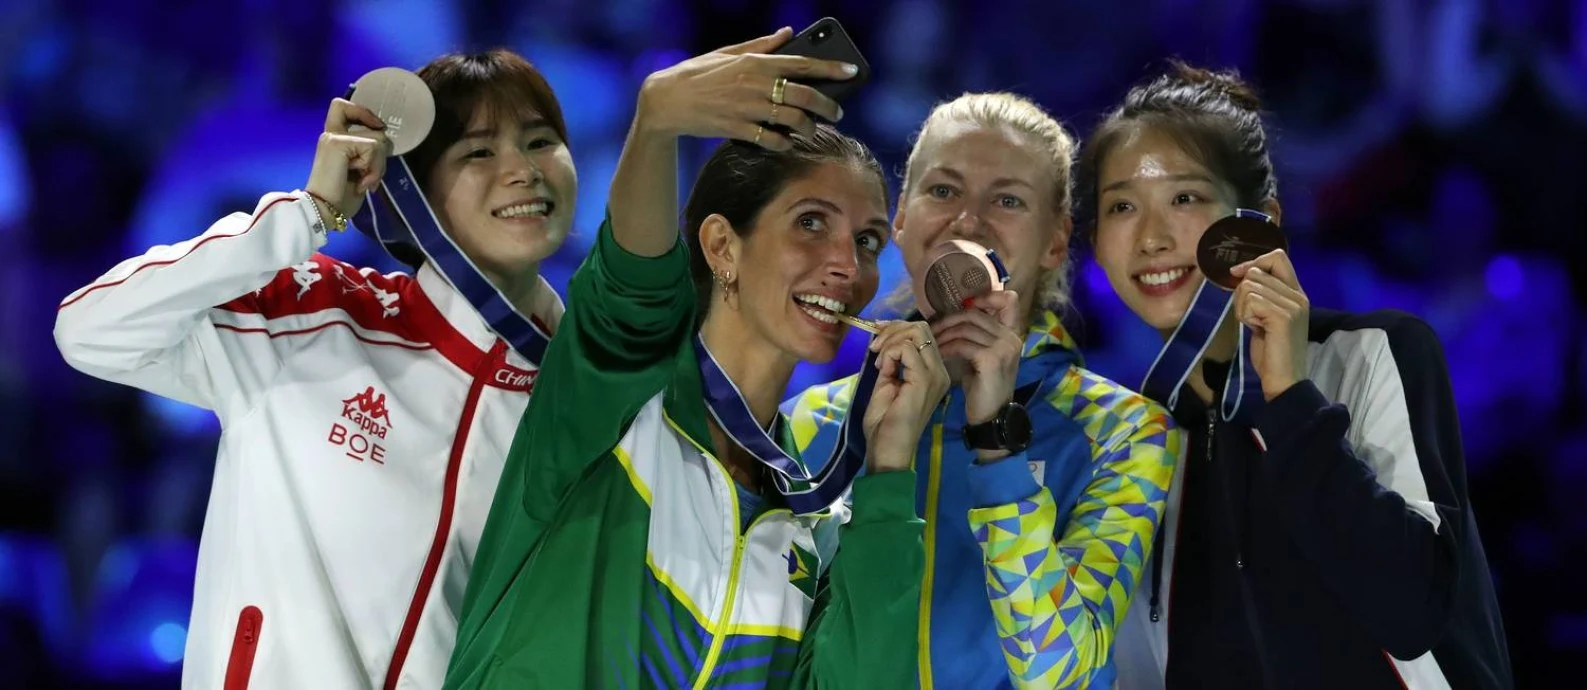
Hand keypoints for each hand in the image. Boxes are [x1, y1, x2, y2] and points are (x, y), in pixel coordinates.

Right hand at [304, 98, 389, 219]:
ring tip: (364, 181)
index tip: (378, 127)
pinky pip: (373, 148)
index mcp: (334, 138)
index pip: (344, 106)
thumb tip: (386, 142)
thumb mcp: (360, 170)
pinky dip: (374, 168)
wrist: (324, 211)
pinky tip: (361, 182)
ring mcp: (334, 137)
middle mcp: (332, 133)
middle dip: (382, 155)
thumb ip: (367, 153)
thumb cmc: (341, 197)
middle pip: (375, 128)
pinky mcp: (338, 143)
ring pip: (378, 139)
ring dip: (378, 165)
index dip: (364, 112)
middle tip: (370, 175)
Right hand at [632, 27, 857, 149]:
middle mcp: (755, 84)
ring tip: (813, 130)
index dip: (831, 67)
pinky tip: (787, 142)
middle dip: (828, 105)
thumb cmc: (698, 73)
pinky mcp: (736, 129)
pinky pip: (770, 139)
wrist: (666, 99)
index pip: (803, 63)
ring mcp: (746, 108)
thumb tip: (788, 33)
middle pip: (804, 95)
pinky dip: (784, 143)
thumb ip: (762, 45)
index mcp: (756, 62)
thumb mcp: (728, 53)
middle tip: (837, 112)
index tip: (852, 71)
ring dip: (808, 128)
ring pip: (792, 120)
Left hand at [862, 321, 950, 472]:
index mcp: (934, 372)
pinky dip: (889, 352)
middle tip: (875, 347)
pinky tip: (882, 368)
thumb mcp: (888, 383)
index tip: (877, 343)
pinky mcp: (924, 380)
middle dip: (893, 329)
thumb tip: (887, 343)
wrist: (888, 449)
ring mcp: (935, 375)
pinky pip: (907, 348)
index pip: (923, 335)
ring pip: (917, 333)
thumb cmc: (885, 423)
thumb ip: (892, 361)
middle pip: (922, 328)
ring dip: (890, 339)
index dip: (897, 330)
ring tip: (878, 358)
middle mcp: (940, 371)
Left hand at [930, 290, 1023, 458]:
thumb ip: (976, 336)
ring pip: (966, 327)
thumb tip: (954, 315)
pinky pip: (961, 344)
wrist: (991, 416)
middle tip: (931, 328)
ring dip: (943, 333)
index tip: (964, 306)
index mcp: (1012, 333)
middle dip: (949, 318)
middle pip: (975, 313)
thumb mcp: (982, 356)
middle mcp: (1011, 337)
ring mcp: (1003, 347)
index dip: (986, 296)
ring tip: (930, 342)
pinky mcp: (991, 359)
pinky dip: (946, 347)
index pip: (1008, 299)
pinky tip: (937, 353)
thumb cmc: (983, 386)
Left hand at [1229, 250, 1309, 400]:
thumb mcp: (1266, 316)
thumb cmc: (1272, 351)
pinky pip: (1250, 301)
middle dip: (1242, 293)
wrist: (1284, 378)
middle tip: (1251, 316)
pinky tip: (1256, 329)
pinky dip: (1244, 315)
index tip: (1237, 274)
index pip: (1277, 256)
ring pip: (1249, 286)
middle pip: (1255, 272)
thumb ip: (1262, 294)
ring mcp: (1293, 304)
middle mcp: (1298, 295)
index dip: (1253, 261)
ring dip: (1242, 307)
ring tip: (1256, 325)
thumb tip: (1242, 273)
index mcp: (1297, 293)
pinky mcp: (1283, 315)